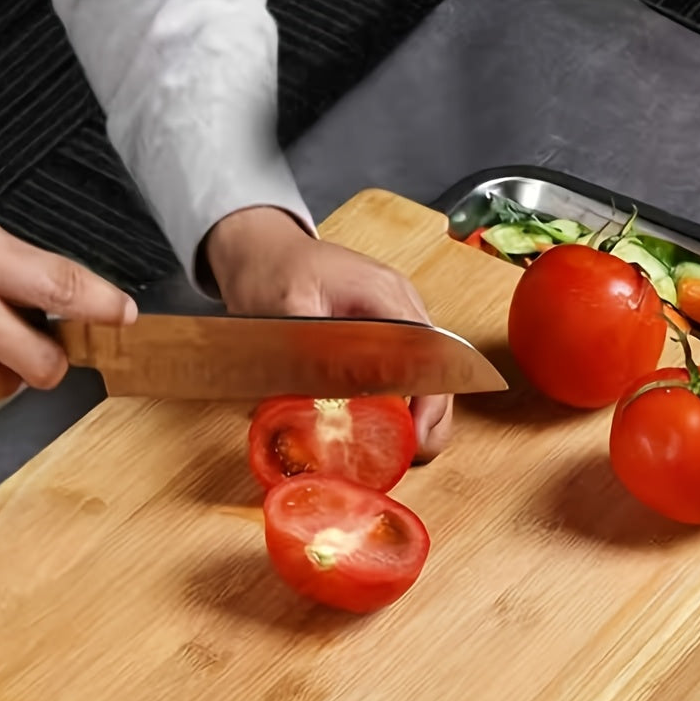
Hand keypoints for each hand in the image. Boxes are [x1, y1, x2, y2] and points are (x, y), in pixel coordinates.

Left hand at [204, 206, 453, 458]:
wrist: (261, 247)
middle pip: (438, 366)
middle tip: (414, 453)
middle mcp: (401, 305)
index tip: (418, 435)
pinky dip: (402, 400)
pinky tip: (389, 426)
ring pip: (426, 371)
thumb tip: (325, 403)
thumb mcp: (283, 308)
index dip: (429, 398)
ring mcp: (395, 317)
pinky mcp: (382, 332)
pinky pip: (405, 370)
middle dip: (432, 414)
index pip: (428, 353)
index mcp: (385, 295)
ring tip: (406, 447)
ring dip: (420, 411)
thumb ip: (308, 351)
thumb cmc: (271, 269)